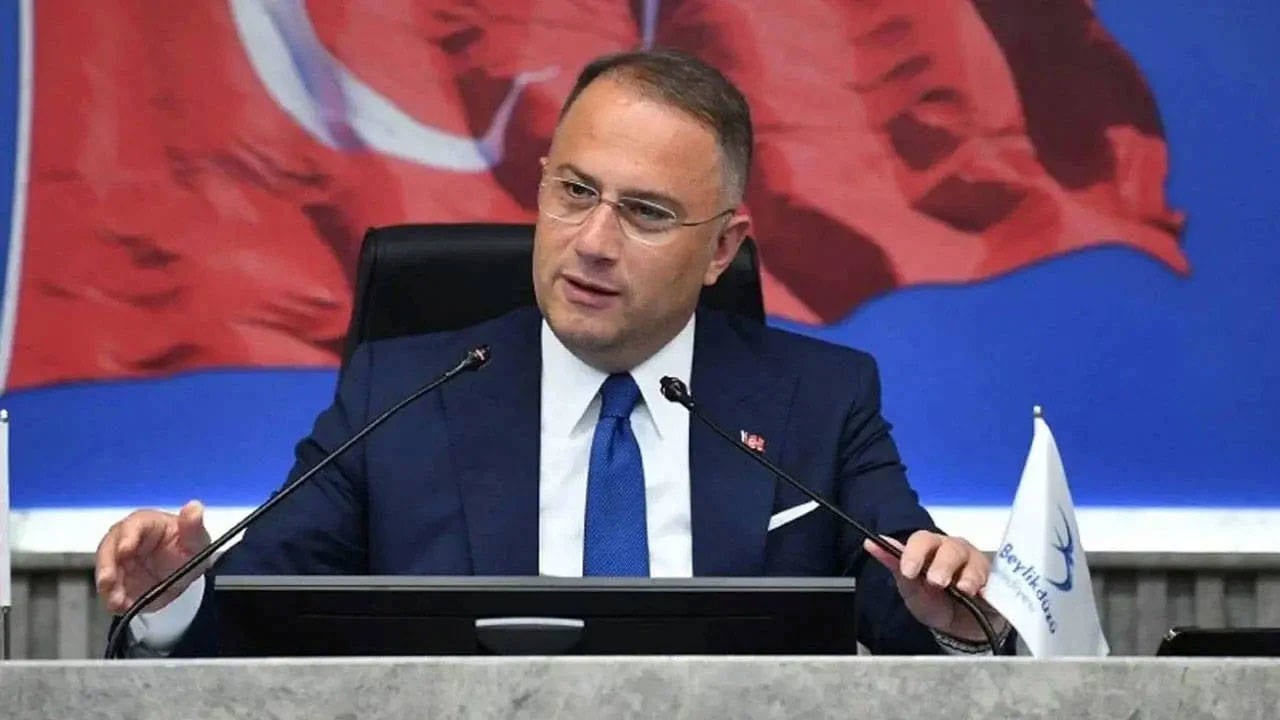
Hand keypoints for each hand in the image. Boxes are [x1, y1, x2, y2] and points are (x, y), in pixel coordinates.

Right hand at [95, 500, 211, 614]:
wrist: (184, 574)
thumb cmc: (187, 548)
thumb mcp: (197, 539)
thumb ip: (194, 526)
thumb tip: (194, 507)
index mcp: (146, 524)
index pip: (133, 525)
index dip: (127, 537)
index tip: (125, 549)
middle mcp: (126, 540)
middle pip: (109, 548)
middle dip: (107, 565)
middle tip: (108, 581)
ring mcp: (119, 562)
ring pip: (106, 570)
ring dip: (108, 586)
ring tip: (116, 601)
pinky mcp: (118, 582)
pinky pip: (111, 590)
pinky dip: (113, 600)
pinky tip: (119, 607)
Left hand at [863, 530, 1005, 642]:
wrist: (958, 627)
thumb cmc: (933, 602)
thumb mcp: (910, 588)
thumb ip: (895, 566)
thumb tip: (871, 543)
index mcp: (931, 548)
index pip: (922, 540)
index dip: (915, 553)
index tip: (908, 571)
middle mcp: (954, 550)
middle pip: (950, 547)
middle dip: (942, 564)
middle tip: (936, 582)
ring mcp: (976, 563)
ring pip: (973, 560)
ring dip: (967, 575)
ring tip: (963, 589)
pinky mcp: (994, 580)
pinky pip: (994, 579)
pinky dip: (987, 586)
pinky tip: (983, 593)